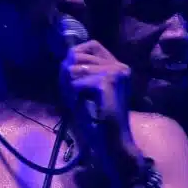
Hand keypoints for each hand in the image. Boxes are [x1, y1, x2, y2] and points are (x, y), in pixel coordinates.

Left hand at [60, 41, 138, 159]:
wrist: (113, 143)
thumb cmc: (99, 121)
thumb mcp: (85, 91)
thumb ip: (77, 73)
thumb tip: (65, 58)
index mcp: (119, 68)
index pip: (93, 45)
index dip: (76, 55)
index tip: (72, 75)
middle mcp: (121, 67)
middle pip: (80, 55)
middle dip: (70, 75)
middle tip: (76, 96)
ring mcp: (117, 73)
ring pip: (77, 68)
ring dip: (71, 87)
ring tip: (81, 102)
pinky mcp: (108, 83)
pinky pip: (77, 82)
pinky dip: (74, 95)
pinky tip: (84, 106)